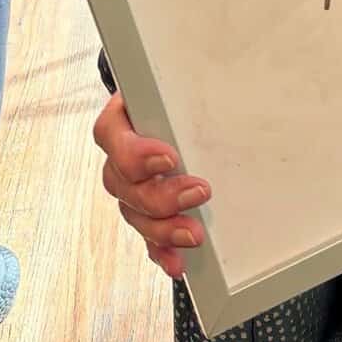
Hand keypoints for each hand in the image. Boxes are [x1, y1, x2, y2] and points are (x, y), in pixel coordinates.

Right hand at [93, 93, 211, 278]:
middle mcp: (120, 155)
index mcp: (123, 117)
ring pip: (134, 214)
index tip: (171, 157)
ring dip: (163, 228)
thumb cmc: (180, 91)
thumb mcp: (183, 81)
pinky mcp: (145, 210)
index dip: (137, 152)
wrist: (174, 104)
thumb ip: (193, 84)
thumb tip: (229, 79)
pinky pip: (146, 237)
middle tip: (199, 193)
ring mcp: (130, 186)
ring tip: (194, 233)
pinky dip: (162, 251)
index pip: (112, 134)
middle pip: (124, 183)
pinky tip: (179, 262)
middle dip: (162, 195)